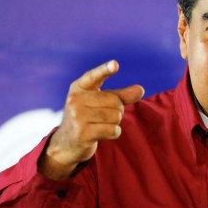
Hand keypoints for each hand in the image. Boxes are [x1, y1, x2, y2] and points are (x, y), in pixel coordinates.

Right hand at [39, 60, 143, 179]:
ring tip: (102, 124)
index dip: (105, 70)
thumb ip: (121, 95)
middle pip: (115, 101)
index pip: (94, 76)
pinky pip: (113, 130)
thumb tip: (140, 89)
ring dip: (115, 122)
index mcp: (79, 87)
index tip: (115, 64)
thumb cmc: (88, 117)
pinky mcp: (82, 133)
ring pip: (116, 116)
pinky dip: (114, 132)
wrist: (67, 142)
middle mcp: (75, 100)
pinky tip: (103, 133)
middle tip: (104, 116)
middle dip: (117, 110)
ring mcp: (77, 117)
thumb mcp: (100, 102)